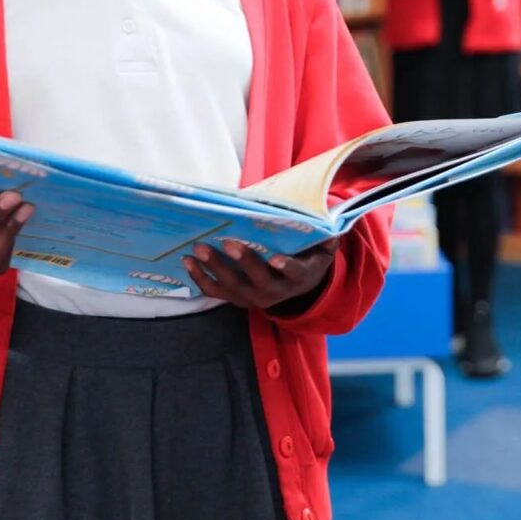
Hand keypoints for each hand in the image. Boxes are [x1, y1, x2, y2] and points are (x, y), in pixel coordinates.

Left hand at [182, 238, 338, 309]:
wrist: (299, 286)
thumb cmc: (308, 256)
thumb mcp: (322, 247)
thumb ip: (325, 235)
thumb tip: (333, 220)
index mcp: (298, 276)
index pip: (294, 273)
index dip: (286, 266)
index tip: (275, 258)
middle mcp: (275, 292)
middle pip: (257, 280)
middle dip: (242, 261)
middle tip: (226, 243)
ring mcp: (254, 298)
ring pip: (232, 287)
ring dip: (213, 269)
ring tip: (196, 250)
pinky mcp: (237, 298)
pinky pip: (216, 292)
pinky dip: (200, 278)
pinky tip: (187, 262)